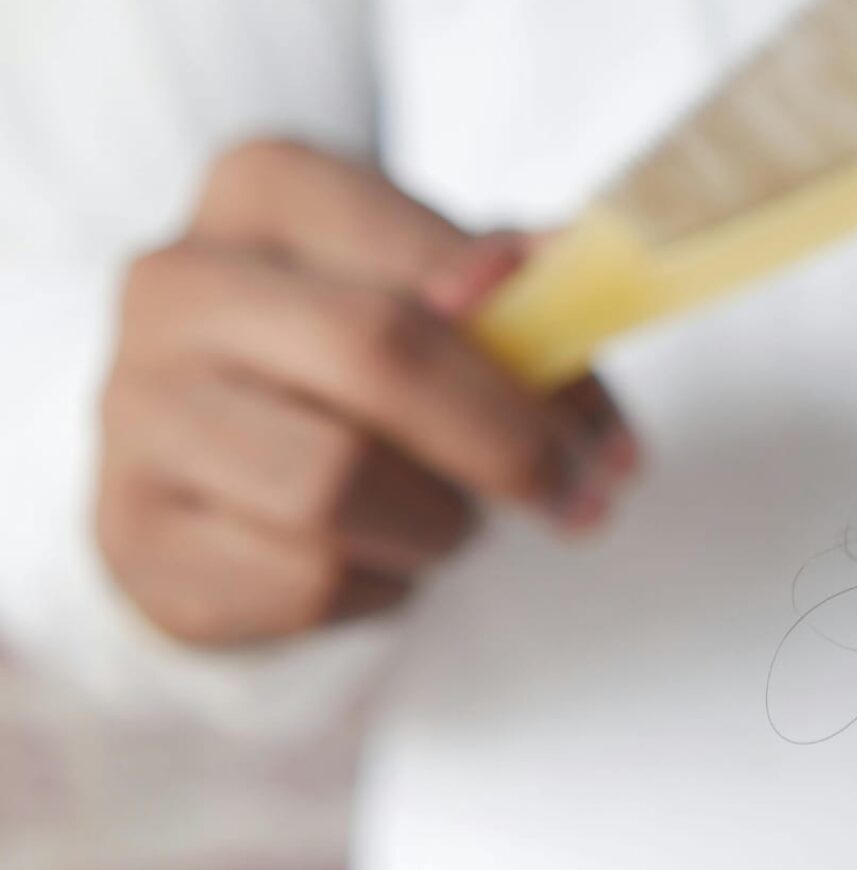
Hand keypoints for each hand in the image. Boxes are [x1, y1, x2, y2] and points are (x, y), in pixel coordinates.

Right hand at [98, 139, 637, 645]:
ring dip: (439, 525)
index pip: (428, 258)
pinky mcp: (138, 534)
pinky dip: (381, 584)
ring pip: (335, 485)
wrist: (214, 461)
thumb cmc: (349, 364)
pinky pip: (305, 579)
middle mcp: (176, 285)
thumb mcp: (434, 296)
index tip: (612, 437)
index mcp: (262, 189)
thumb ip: (511, 290)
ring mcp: (136, 410)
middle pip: (380, 356)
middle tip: (583, 500)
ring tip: (457, 525)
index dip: (542, 350)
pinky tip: (381, 558)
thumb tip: (569, 264)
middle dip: (510, 445)